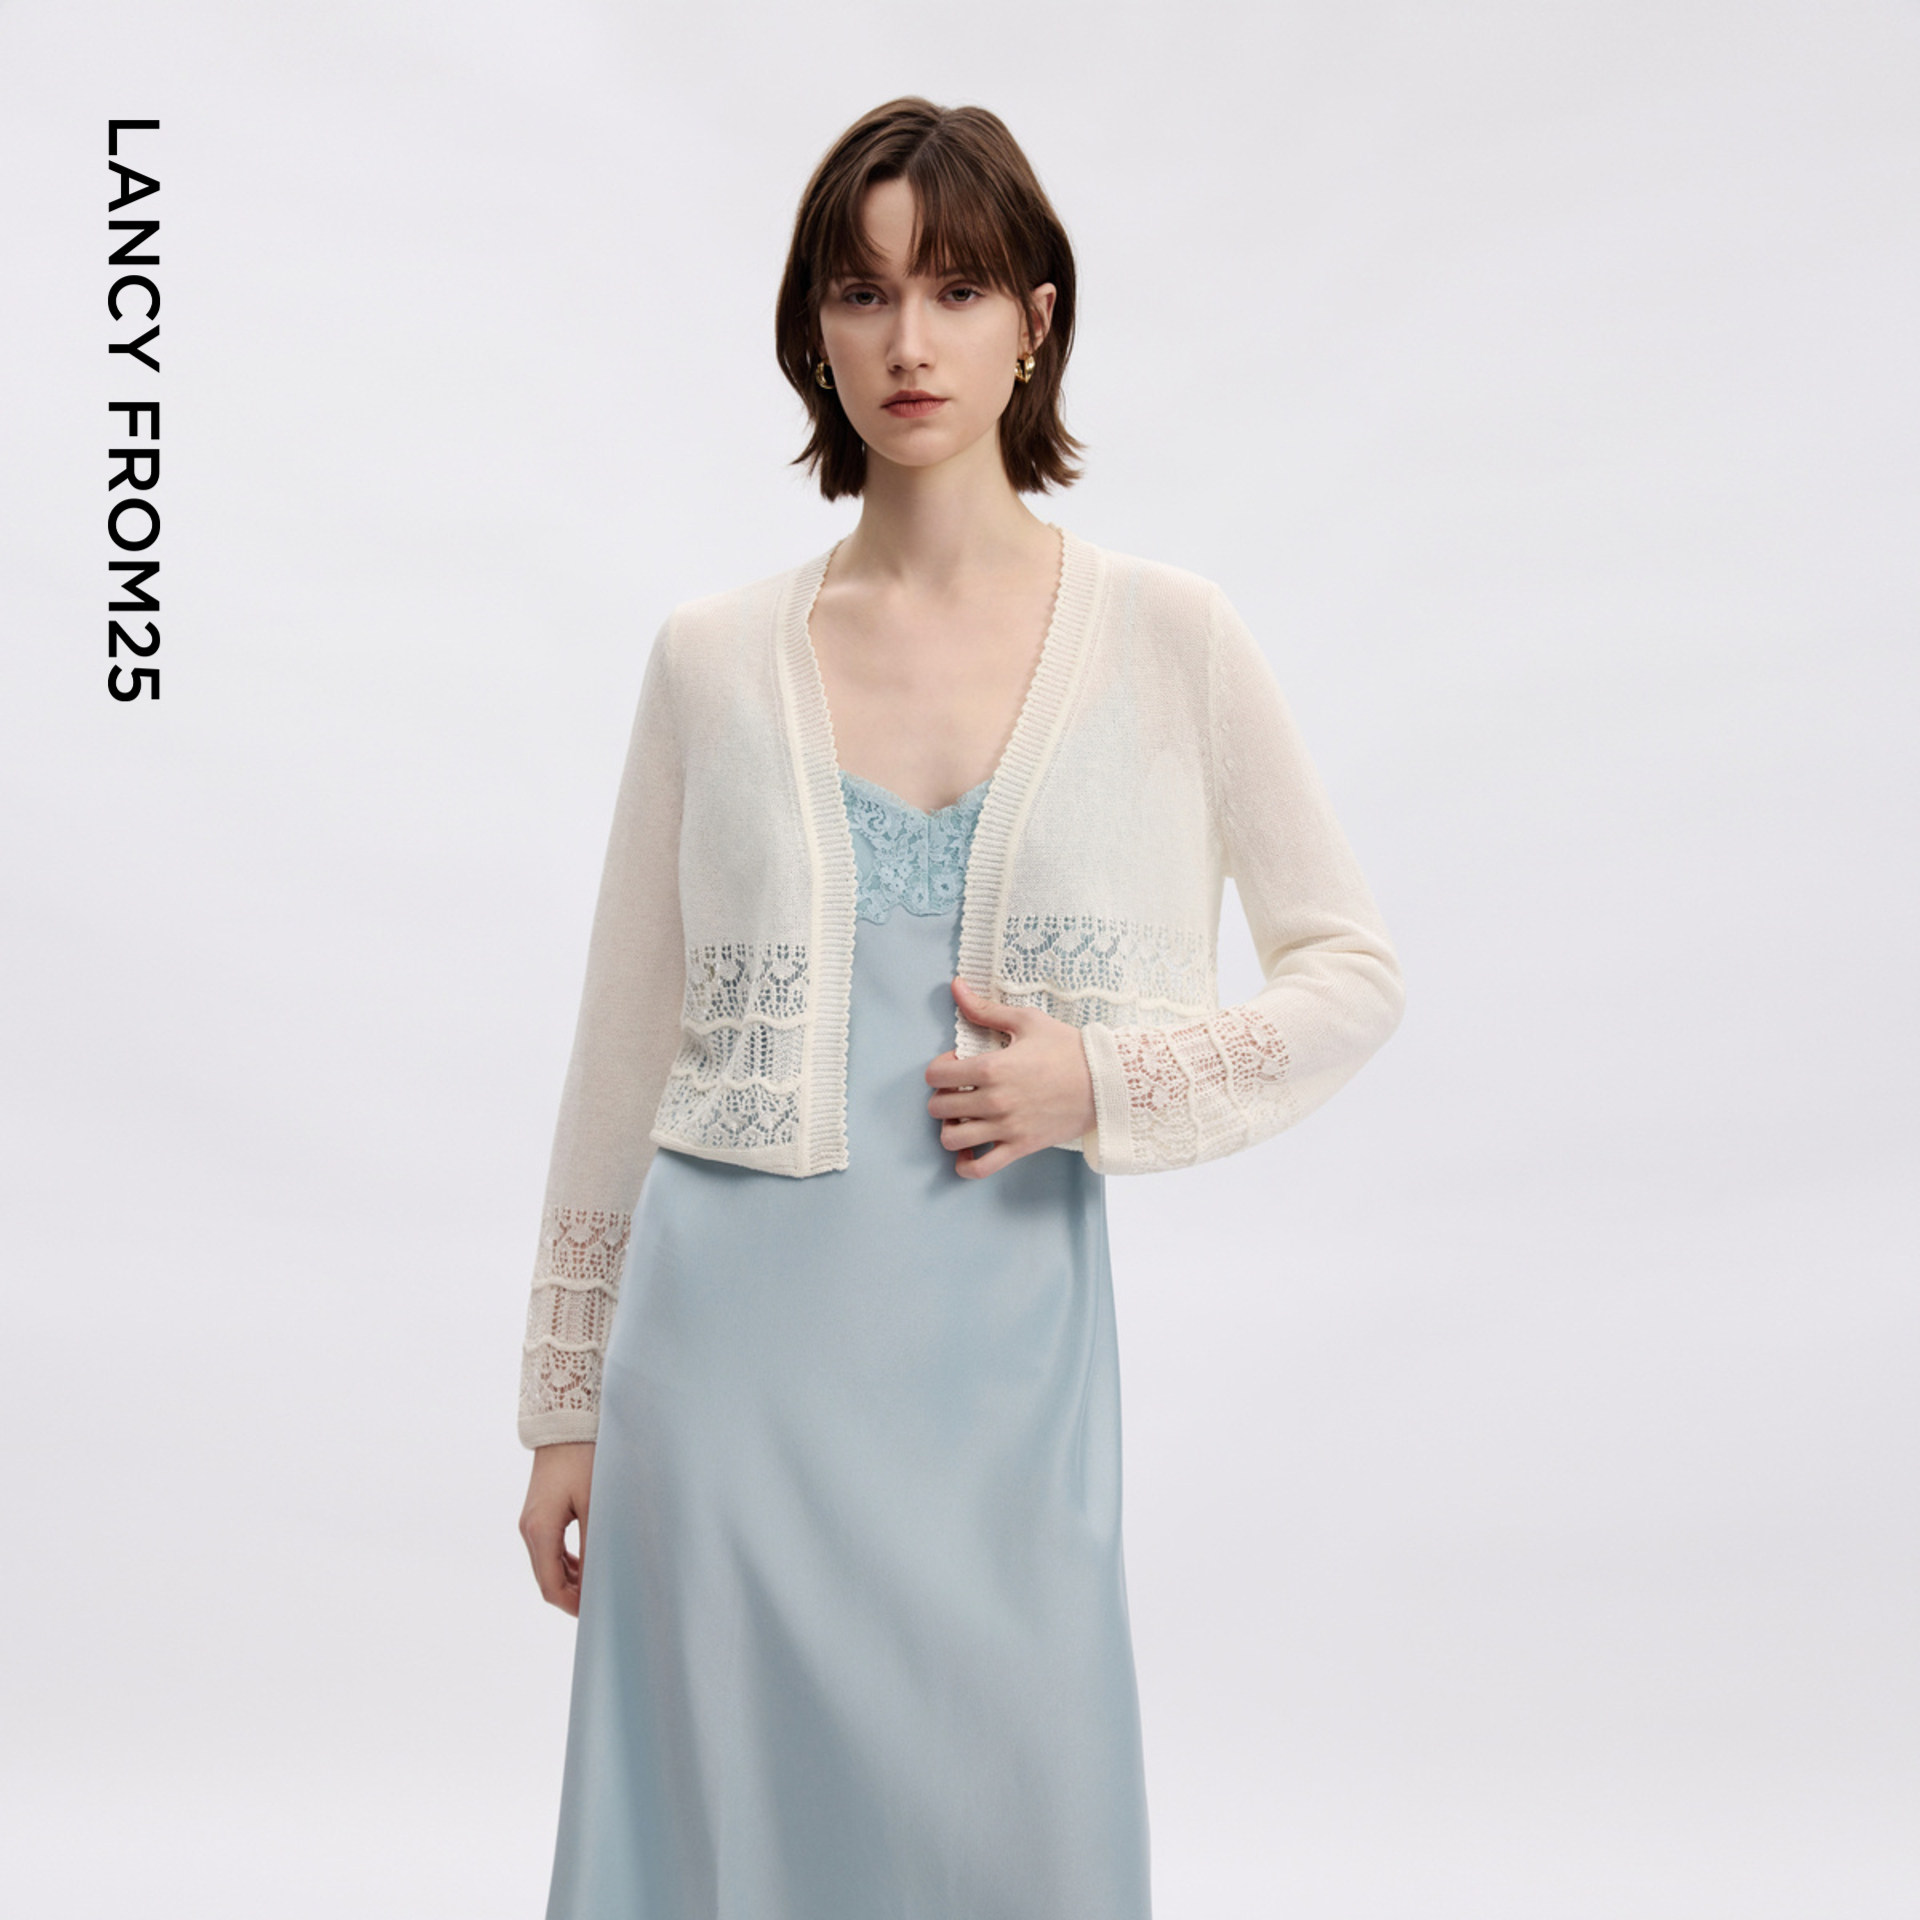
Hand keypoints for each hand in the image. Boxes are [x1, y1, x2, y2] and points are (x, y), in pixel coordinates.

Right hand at [520, 1441, 594, 1614]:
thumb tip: (600, 1579)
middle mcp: (529, 1529)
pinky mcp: (539, 1513)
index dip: (573, 1605)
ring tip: (600, 1585)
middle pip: (547, 1579)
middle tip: (603, 1602)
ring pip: (548, 1565)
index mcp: (539, 1531)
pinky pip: (550, 1548)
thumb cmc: (583, 1458)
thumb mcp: (595, 1503)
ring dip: (571, 1579)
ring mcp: (531, 1521)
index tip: (597, 1614)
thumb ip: (595, 1544)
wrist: (565, 1423)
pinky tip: (588, 1563)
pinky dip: (567, 1562)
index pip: (551, 1586)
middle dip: (573, 1595)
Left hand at [925, 976, 1097, 1177]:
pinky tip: (970, 1151)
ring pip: (951, 1139)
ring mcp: (1006, 1128)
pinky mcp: (1021, 1148)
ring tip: (965, 1118)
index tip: (956, 1065)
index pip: (936, 1075)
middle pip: (938, 1107)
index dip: (939, 1068)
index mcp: (992, 1068)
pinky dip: (966, 1164)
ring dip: (951, 1128)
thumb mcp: (1027, 1021)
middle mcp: (994, 1101)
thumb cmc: (1069, 1049)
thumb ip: (986, 1009)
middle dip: (943, 1097)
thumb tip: (956, 985)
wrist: (1107, 1082)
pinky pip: (980, 1168)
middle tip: (960, 1091)